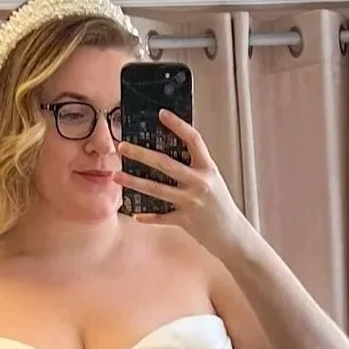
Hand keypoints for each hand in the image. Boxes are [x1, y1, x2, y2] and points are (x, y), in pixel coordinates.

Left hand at [121, 113, 248, 258]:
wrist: (232, 235)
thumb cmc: (220, 205)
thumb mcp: (213, 180)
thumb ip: (195, 168)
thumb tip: (170, 153)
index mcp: (208, 169)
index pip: (193, 140)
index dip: (178, 125)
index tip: (162, 114)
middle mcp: (199, 183)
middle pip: (165, 164)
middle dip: (141, 154)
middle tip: (122, 147)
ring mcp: (191, 202)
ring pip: (156, 189)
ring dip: (133, 182)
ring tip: (116, 176)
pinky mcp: (185, 220)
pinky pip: (161, 217)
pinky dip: (148, 217)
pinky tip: (135, 214)